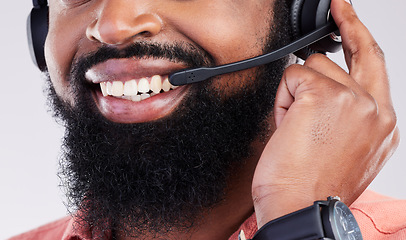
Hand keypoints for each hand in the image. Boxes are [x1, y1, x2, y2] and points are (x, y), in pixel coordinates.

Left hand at [251, 0, 399, 227]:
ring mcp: (353, 100)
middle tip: (339, 6)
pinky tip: (287, 126)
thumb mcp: (346, 151)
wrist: (300, 208)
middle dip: (349, 25)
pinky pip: (292, 78)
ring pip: (315, 66)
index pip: (376, 68)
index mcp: (383, 125)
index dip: (364, 40)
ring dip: (297, 92)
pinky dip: (283, 100)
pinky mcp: (323, 95)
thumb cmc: (315, 185)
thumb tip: (328, 89)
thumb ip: (347, 116)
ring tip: (296, 127)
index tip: (353, 21)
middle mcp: (376, 109)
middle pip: (359, 52)